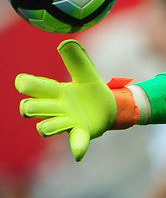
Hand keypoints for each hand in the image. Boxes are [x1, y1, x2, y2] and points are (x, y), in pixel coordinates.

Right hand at [16, 39, 115, 160]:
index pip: (31, 87)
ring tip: (62, 122)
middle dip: (31, 107)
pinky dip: (76, 147)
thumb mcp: (87, 74)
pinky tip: (78, 154)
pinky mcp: (82, 133)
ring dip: (49, 126)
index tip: (23, 83)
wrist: (111, 106)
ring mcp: (67, 122)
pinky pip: (75, 142)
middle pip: (31, 109)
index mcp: (54, 91)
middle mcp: (56, 108)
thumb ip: (77, 60)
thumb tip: (66, 42)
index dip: (25, 85)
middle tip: (34, 106)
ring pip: (46, 127)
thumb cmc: (92, 90)